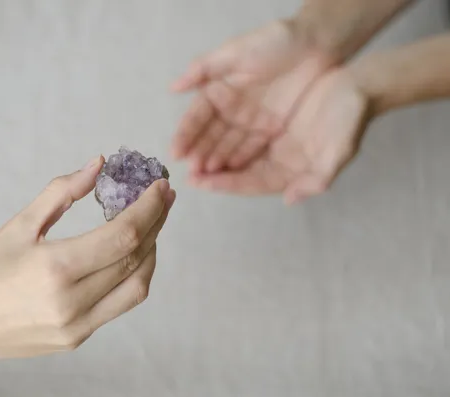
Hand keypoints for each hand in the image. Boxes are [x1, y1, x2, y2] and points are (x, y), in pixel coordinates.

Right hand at [0, 157, 174, 360]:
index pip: (123, 235)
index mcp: (55, 269)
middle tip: (163, 198)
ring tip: (151, 224)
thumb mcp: (18, 226)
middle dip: (155, 223)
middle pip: (135, 257)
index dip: (149, 208)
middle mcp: (72, 302)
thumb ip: (62, 193)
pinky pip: (120, 304)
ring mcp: (78, 326)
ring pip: (137, 286)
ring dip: (150, 252)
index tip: (161, 186)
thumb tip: (97, 165)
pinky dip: (133, 276)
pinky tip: (129, 255)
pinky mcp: (77, 338)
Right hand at [171, 21, 334, 173]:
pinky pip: (251, 147)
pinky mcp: (269, 128)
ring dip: (215, 161)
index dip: (185, 134)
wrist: (314, 45)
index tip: (176, 153)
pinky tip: (228, 173)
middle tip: (190, 173)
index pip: (197, 116)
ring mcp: (249, 120)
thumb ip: (203, 68)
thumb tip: (173, 88)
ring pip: (228, 144)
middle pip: (210, 135)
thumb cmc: (271, 43)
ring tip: (204, 177)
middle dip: (199, 154)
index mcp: (217, 90)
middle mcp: (230, 109)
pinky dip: (239, 160)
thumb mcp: (234, 51)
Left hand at [188, 68, 368, 204]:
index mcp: (292, 172)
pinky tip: (204, 135)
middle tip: (187, 174)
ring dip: (214, 156)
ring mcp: (273, 143)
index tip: (201, 184)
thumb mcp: (338, 152)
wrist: (358, 85)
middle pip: (240, 172)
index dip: (227, 185)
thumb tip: (290, 200)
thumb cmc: (349, 119)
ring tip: (189, 157)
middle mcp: (279, 161)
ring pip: (237, 154)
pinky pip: (241, 133)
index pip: (253, 183)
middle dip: (214, 175)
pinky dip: (223, 136)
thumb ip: (316, 179)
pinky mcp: (270, 123)